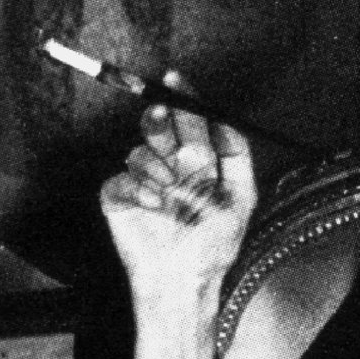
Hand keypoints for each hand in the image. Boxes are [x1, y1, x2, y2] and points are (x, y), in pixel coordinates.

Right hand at [99, 72, 256, 358]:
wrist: (185, 280)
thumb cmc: (215, 244)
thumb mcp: (241, 197)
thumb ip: (237, 154)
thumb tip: (224, 119)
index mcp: (197, 161)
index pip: (188, 120)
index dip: (182, 97)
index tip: (176, 78)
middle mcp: (168, 165)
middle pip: (159, 125)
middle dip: (159, 120)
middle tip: (161, 118)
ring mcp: (142, 180)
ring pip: (140, 152)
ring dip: (158, 171)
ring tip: (172, 198)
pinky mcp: (118, 197)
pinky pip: (122, 178)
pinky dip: (140, 190)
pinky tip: (156, 207)